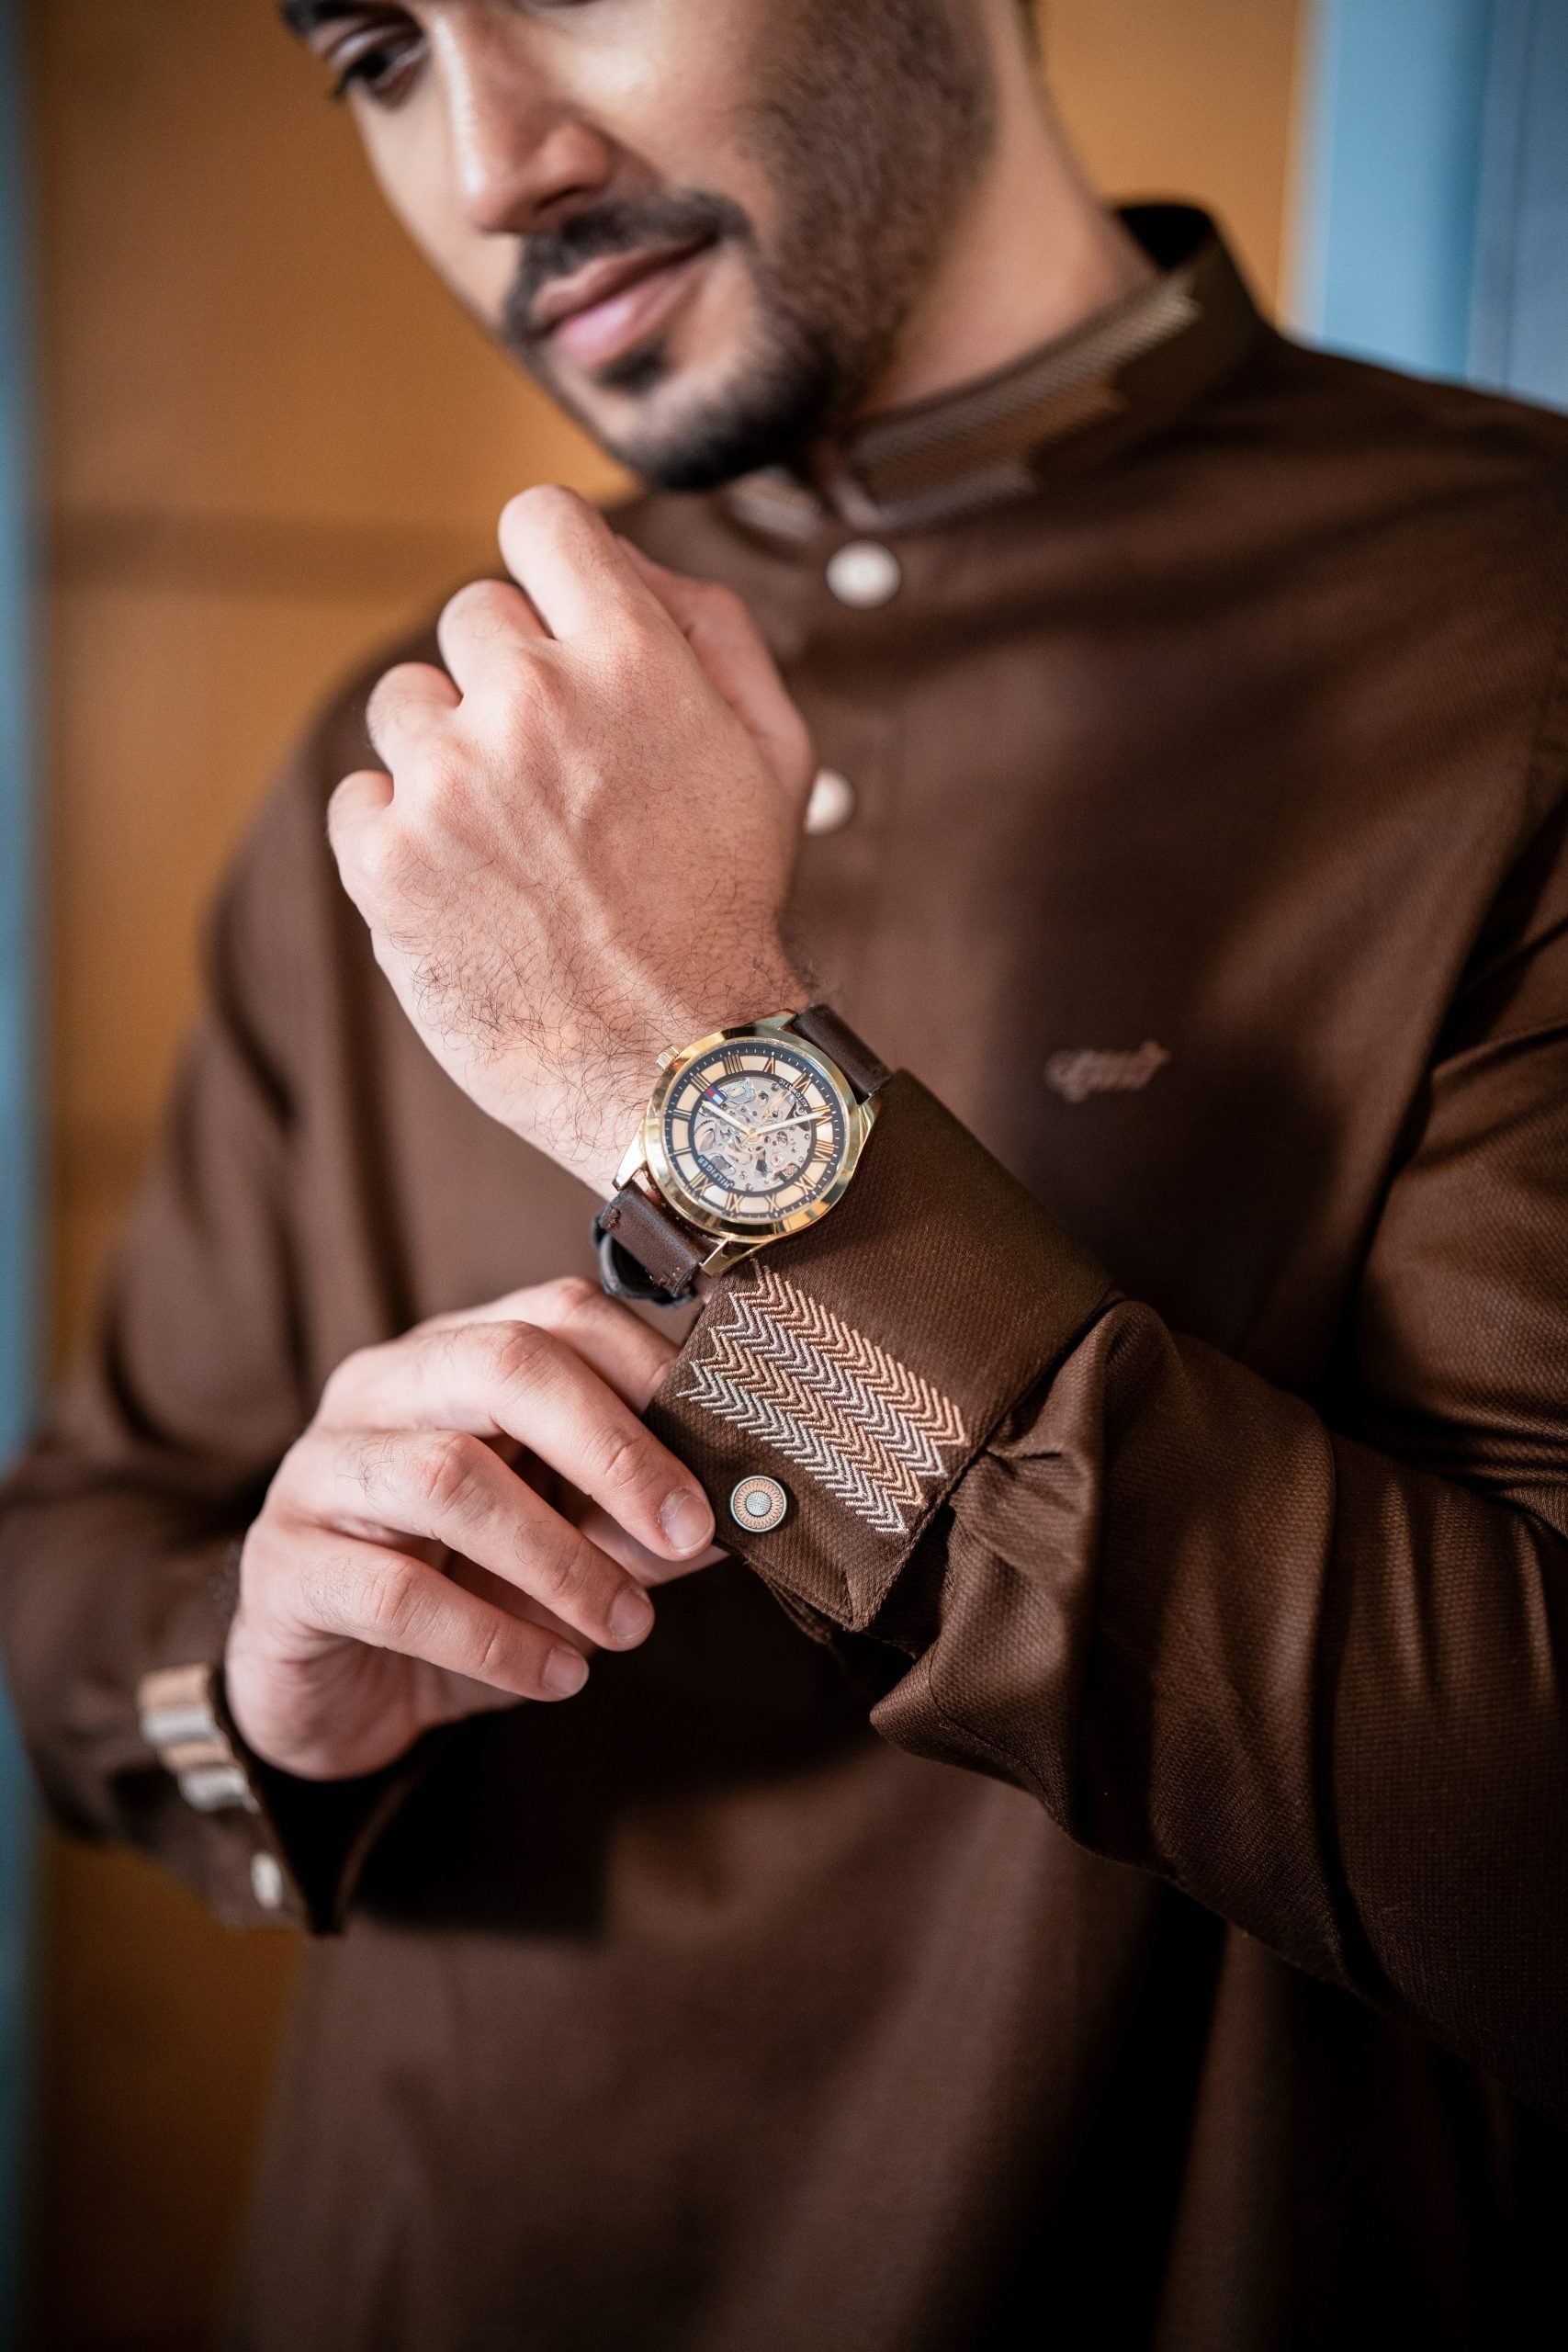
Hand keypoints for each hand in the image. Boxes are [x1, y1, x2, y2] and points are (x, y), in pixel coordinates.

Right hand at [226, 1278, 719, 1780]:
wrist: (337, 1691)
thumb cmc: (461, 1592)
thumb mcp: (569, 1552)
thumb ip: (641, 1523)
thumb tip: (746, 1512)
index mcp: (454, 1356)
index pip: (557, 1315)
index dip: (650, 1375)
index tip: (726, 1458)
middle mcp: (381, 1389)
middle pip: (502, 1363)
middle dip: (612, 1449)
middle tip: (685, 1530)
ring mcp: (321, 1471)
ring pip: (449, 1476)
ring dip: (560, 1558)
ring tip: (626, 1627)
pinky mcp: (284, 1568)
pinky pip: (395, 1593)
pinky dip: (492, 1638)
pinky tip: (553, 1675)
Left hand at [327, 487, 815, 1194]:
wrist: (677, 1068)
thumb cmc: (731, 910)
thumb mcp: (776, 753)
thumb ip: (711, 628)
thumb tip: (629, 562)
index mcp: (630, 658)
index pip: (538, 521)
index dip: (549, 567)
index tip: (555, 622)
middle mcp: (531, 701)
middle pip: (472, 616)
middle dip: (508, 683)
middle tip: (557, 780)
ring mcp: (450, 781)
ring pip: (405, 702)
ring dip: (447, 756)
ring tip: (512, 842)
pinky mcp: (386, 861)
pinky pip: (358, 797)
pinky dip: (399, 837)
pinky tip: (467, 889)